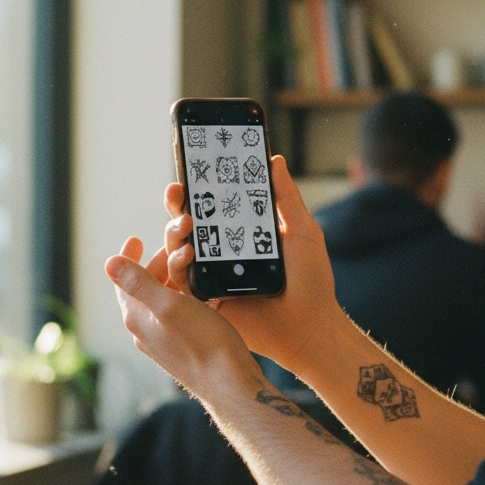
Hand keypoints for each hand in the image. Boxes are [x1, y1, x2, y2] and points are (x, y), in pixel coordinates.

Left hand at [105, 237, 260, 394]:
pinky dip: (183, 297)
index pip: (123, 282)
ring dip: (171, 280)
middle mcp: (145, 331)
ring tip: (191, 266)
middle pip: (143, 290)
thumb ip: (138, 283)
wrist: (228, 382)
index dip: (128, 258)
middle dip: (156, 265)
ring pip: (160, 302)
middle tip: (176, 248)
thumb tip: (108, 263)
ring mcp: (163, 341)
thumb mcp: (169, 304)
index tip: (136, 239)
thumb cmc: (202, 343)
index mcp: (137, 318)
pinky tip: (201, 294)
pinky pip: (175, 315)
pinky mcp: (182, 348)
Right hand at [162, 155, 340, 373]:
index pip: (213, 208)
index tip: (190, 171)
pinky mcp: (206, 302)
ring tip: (185, 222)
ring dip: (173, 232)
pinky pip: (181, 283)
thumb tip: (274, 160)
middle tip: (175, 192)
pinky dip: (177, 266)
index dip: (198, 190)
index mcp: (242, 235)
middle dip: (176, 206)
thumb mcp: (302, 231)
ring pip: (178, 250)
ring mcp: (212, 278)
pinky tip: (187, 253)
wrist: (312, 324)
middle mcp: (222, 254)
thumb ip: (286, 197)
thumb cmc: (312, 280)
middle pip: (188, 225)